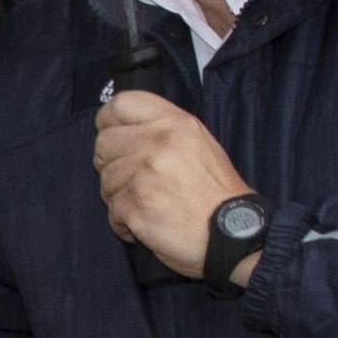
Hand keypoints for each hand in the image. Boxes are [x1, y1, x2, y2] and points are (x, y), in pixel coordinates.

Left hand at [92, 91, 255, 281]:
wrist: (233, 234)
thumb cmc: (216, 194)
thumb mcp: (199, 143)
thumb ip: (163, 130)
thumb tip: (125, 130)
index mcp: (176, 122)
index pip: (122, 103)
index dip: (109, 122)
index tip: (113, 136)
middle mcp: (159, 142)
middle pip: (104, 143)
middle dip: (111, 164)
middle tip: (131, 179)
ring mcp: (145, 173)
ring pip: (105, 179)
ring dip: (119, 195)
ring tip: (148, 203)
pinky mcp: (135, 204)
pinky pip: (111, 209)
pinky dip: (123, 222)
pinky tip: (146, 221)